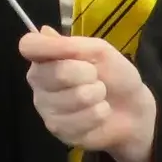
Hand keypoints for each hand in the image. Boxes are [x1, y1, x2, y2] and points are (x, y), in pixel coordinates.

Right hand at [18, 28, 157, 161]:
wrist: (132, 109)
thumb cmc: (114, 75)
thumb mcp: (99, 50)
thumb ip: (72, 43)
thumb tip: (43, 31)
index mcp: (45, 58)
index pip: (29, 46)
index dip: (49, 46)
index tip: (72, 49)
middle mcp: (39, 83)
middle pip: (54, 73)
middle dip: (86, 73)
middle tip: (95, 77)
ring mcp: (46, 109)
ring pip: (71, 98)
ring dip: (96, 96)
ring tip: (100, 96)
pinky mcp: (59, 130)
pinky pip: (80, 120)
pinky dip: (98, 114)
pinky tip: (99, 113)